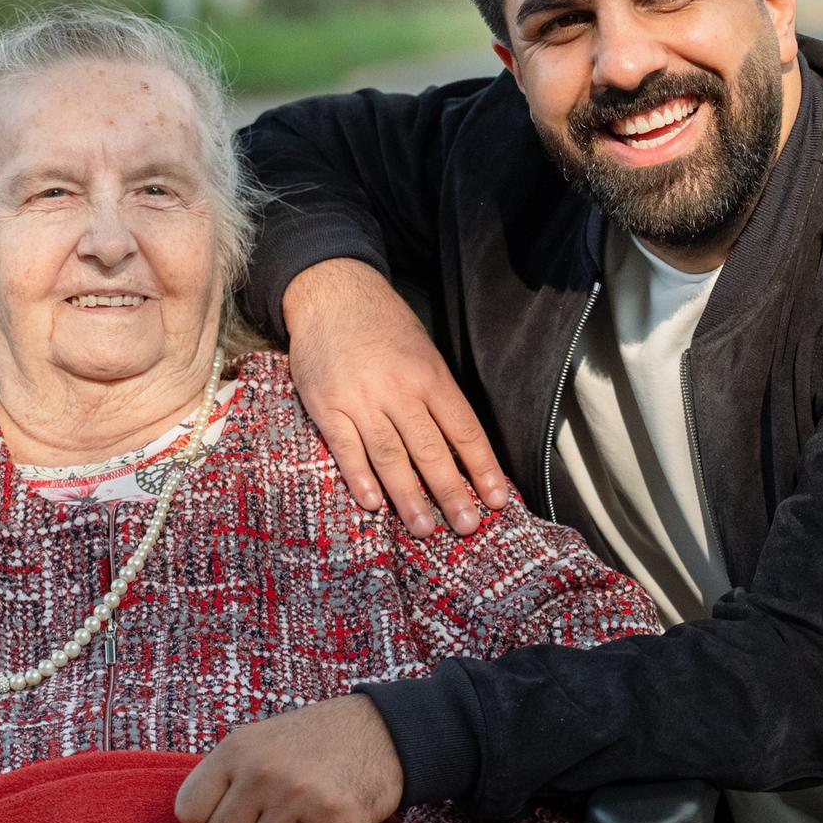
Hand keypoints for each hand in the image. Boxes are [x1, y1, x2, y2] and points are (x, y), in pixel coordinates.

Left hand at [175, 695, 403, 822]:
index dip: (207, 819)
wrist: (380, 728)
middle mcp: (261, 771)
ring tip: (298, 819)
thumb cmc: (313, 739)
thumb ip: (225, 781)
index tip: (232, 812)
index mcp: (237, 748)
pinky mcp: (329, 817)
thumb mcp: (260, 742)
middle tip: (269, 821)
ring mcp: (295, 795)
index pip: (188, 808)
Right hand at [283, 259, 506, 536]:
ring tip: (424, 528)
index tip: (497, 500)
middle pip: (430, 449)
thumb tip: (461, 445)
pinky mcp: (326, 406)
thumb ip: (438, 394)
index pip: (463, 429)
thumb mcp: (422, 350)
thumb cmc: (383, 325)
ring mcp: (360, 399)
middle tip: (466, 526)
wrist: (332, 294)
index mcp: (429, 374)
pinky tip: (373, 504)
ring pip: (390, 456)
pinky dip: (360, 479)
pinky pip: (346, 449)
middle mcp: (398, 389)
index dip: (482, 468)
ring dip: (409, 497)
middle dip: (451, 492)